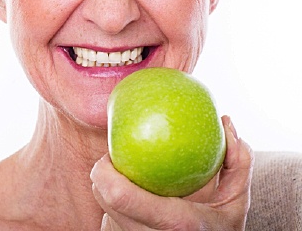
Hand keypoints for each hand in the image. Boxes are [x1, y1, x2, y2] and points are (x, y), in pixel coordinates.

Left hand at [90, 116, 253, 230]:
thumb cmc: (220, 229)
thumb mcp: (236, 199)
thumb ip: (238, 161)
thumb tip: (226, 122)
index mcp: (176, 223)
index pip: (120, 196)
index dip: (103, 171)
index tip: (110, 154)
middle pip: (104, 200)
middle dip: (102, 174)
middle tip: (115, 159)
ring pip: (103, 211)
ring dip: (106, 189)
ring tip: (124, 176)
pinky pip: (109, 220)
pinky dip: (112, 205)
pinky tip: (128, 196)